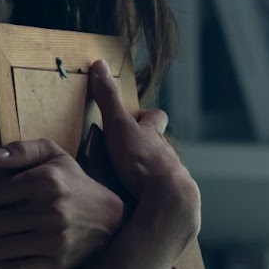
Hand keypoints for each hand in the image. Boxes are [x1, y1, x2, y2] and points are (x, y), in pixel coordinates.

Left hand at [0, 139, 125, 268]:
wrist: (109, 218)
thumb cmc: (73, 183)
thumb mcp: (53, 155)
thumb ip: (22, 149)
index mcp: (44, 181)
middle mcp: (49, 211)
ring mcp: (53, 241)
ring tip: (1, 237)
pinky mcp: (55, 264)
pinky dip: (1, 267)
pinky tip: (8, 256)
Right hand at [87, 59, 198, 219]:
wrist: (166, 198)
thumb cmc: (142, 160)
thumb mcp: (119, 125)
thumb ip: (108, 99)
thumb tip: (99, 64)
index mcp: (153, 135)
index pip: (156, 117)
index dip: (147, 115)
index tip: (137, 116)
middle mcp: (166, 154)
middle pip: (161, 145)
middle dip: (148, 147)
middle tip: (129, 152)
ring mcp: (169, 178)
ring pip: (161, 170)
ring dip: (147, 174)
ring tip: (128, 182)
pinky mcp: (166, 200)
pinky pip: (157, 195)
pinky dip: (148, 197)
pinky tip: (134, 204)